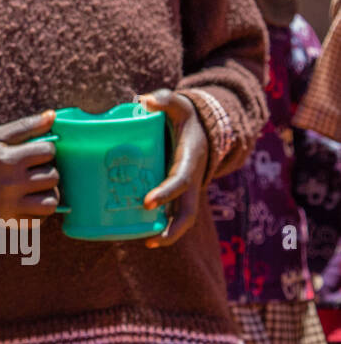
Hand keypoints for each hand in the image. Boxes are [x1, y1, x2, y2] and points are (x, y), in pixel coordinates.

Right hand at [0, 110, 59, 221]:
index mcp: (8, 160)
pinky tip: (29, 200)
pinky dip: (39, 211)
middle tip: (33, 169)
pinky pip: (40, 220)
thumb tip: (53, 115)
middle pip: (53, 176)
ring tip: (36, 187)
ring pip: (51, 202)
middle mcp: (11, 184)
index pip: (49, 152)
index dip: (45, 149)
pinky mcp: (9, 221)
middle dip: (47, 170)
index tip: (35, 152)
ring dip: (48, 193)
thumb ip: (26, 126)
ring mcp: (10, 205)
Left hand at [138, 89, 207, 247]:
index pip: (180, 181)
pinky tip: (141, 232)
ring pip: (184, 218)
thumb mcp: (178, 104)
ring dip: (169, 234)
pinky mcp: (179, 193)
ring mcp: (188, 189)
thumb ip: (163, 99)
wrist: (203, 127)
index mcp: (190, 160)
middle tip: (150, 240)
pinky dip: (163, 225)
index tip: (147, 202)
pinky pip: (174, 213)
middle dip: (173, 228)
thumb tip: (145, 100)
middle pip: (188, 212)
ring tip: (147, 243)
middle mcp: (192, 179)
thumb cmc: (185, 116)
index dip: (166, 193)